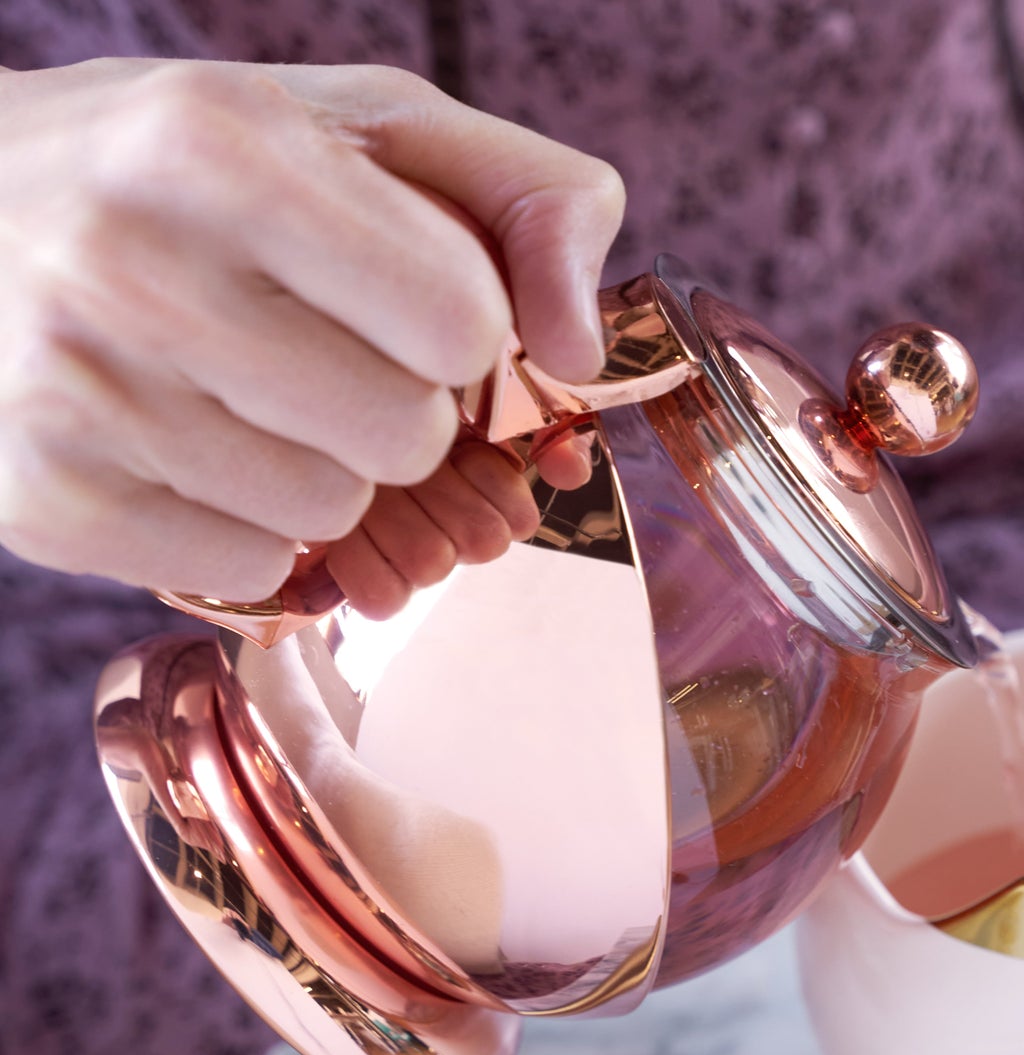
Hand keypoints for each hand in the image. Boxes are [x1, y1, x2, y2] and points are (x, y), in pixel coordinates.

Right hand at [0, 59, 623, 611]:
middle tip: (320, 357)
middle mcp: (131, 267)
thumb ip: (522, 198)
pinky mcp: (48, 501)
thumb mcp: (361, 128)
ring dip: (325, 471)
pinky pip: (256, 565)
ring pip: (333, 510)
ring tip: (244, 398)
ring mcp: (77, 394)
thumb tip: (580, 346)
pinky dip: (252, 524)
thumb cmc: (193, 175)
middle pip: (406, 434)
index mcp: (222, 144)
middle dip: (396, 408)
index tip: (404, 308)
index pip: (462, 321)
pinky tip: (190, 454)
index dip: (462, 332)